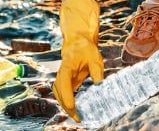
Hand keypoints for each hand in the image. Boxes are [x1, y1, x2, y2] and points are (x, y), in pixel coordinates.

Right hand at [52, 0, 103, 121]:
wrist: (78, 41)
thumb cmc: (86, 49)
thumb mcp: (95, 58)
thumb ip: (97, 72)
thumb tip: (100, 86)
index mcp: (67, 66)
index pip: (64, 82)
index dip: (67, 95)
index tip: (72, 106)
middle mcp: (61, 73)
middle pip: (59, 91)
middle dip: (66, 106)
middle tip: (78, 118)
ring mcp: (61, 77)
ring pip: (58, 94)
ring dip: (65, 105)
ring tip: (76, 117)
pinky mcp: (64, 80)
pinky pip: (61, 93)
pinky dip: (65, 102)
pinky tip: (74, 110)